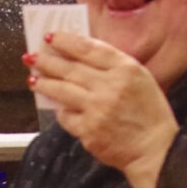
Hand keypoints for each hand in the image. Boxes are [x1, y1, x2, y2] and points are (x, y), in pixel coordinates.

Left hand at [29, 30, 178, 187]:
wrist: (155, 150)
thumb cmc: (149, 114)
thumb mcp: (140, 79)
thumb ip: (113, 66)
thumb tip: (79, 55)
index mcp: (126, 69)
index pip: (89, 48)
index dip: (67, 41)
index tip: (51, 37)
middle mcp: (110, 87)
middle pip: (70, 69)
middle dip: (47, 61)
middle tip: (31, 56)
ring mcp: (97, 110)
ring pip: (61, 91)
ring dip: (43, 83)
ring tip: (33, 78)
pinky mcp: (89, 131)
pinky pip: (66, 116)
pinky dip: (60, 111)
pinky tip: (57, 107)